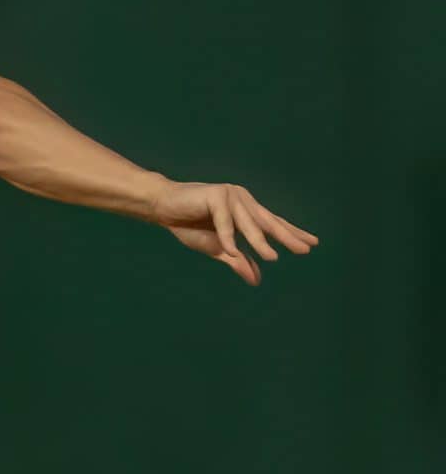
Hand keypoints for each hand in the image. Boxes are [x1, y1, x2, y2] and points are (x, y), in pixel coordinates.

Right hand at [151, 181, 318, 284]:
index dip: (291, 233)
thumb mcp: (218, 248)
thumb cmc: (188, 224)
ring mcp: (230, 195)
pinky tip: (231, 251)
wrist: (162, 207)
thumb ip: (237, 260)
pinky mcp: (215, 195)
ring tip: (272, 257)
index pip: (272, 222)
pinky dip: (227, 237)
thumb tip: (257, 279)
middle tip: (304, 250)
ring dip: (259, 241)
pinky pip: (224, 221)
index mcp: (244, 209)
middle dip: (286, 236)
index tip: (311, 243)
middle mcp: (242, 199)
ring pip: (248, 223)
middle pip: (267, 221)